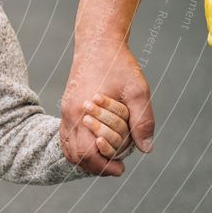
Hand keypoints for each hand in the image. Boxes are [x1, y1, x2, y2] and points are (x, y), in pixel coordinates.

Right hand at [61, 40, 153, 175]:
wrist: (97, 43)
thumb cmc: (119, 64)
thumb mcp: (138, 91)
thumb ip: (142, 121)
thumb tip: (145, 149)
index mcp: (83, 112)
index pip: (87, 153)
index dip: (104, 167)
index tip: (121, 169)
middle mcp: (70, 114)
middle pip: (75, 155)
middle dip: (95, 167)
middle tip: (115, 168)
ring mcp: (66, 111)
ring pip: (67, 147)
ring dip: (85, 158)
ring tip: (106, 160)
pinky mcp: (67, 107)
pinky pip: (66, 136)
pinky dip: (78, 147)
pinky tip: (95, 146)